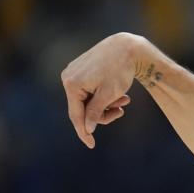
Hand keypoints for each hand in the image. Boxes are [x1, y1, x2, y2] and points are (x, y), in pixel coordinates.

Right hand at [60, 32, 141, 148]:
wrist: (126, 47)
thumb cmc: (119, 70)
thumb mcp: (108, 95)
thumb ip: (96, 112)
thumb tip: (87, 128)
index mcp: (71, 84)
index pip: (76, 115)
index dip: (84, 132)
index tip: (91, 145)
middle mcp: (68, 78)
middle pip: (84, 109)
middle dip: (104, 113)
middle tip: (122, 110)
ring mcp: (74, 74)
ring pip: (89, 101)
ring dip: (107, 104)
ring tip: (125, 99)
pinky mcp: (81, 72)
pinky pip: (91, 92)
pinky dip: (104, 96)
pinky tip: (120, 92)